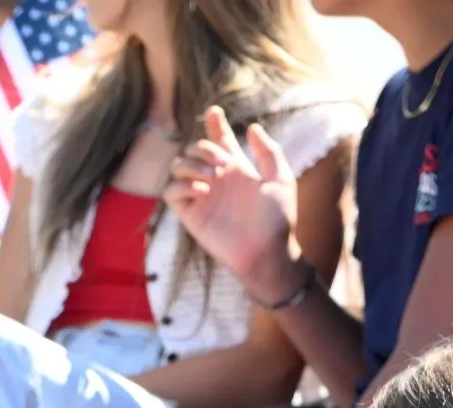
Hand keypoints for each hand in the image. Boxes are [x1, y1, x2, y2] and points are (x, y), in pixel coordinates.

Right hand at [164, 108, 299, 296]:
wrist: (265, 250)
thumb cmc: (277, 219)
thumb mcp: (281, 179)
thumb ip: (268, 152)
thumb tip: (252, 128)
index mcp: (236, 170)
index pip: (220, 141)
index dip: (215, 124)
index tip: (214, 111)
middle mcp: (215, 180)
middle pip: (195, 149)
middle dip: (204, 147)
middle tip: (223, 164)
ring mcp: (201, 196)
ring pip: (178, 166)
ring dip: (191, 164)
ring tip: (211, 178)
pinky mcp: (190, 213)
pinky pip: (170, 191)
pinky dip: (181, 185)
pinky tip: (202, 190)